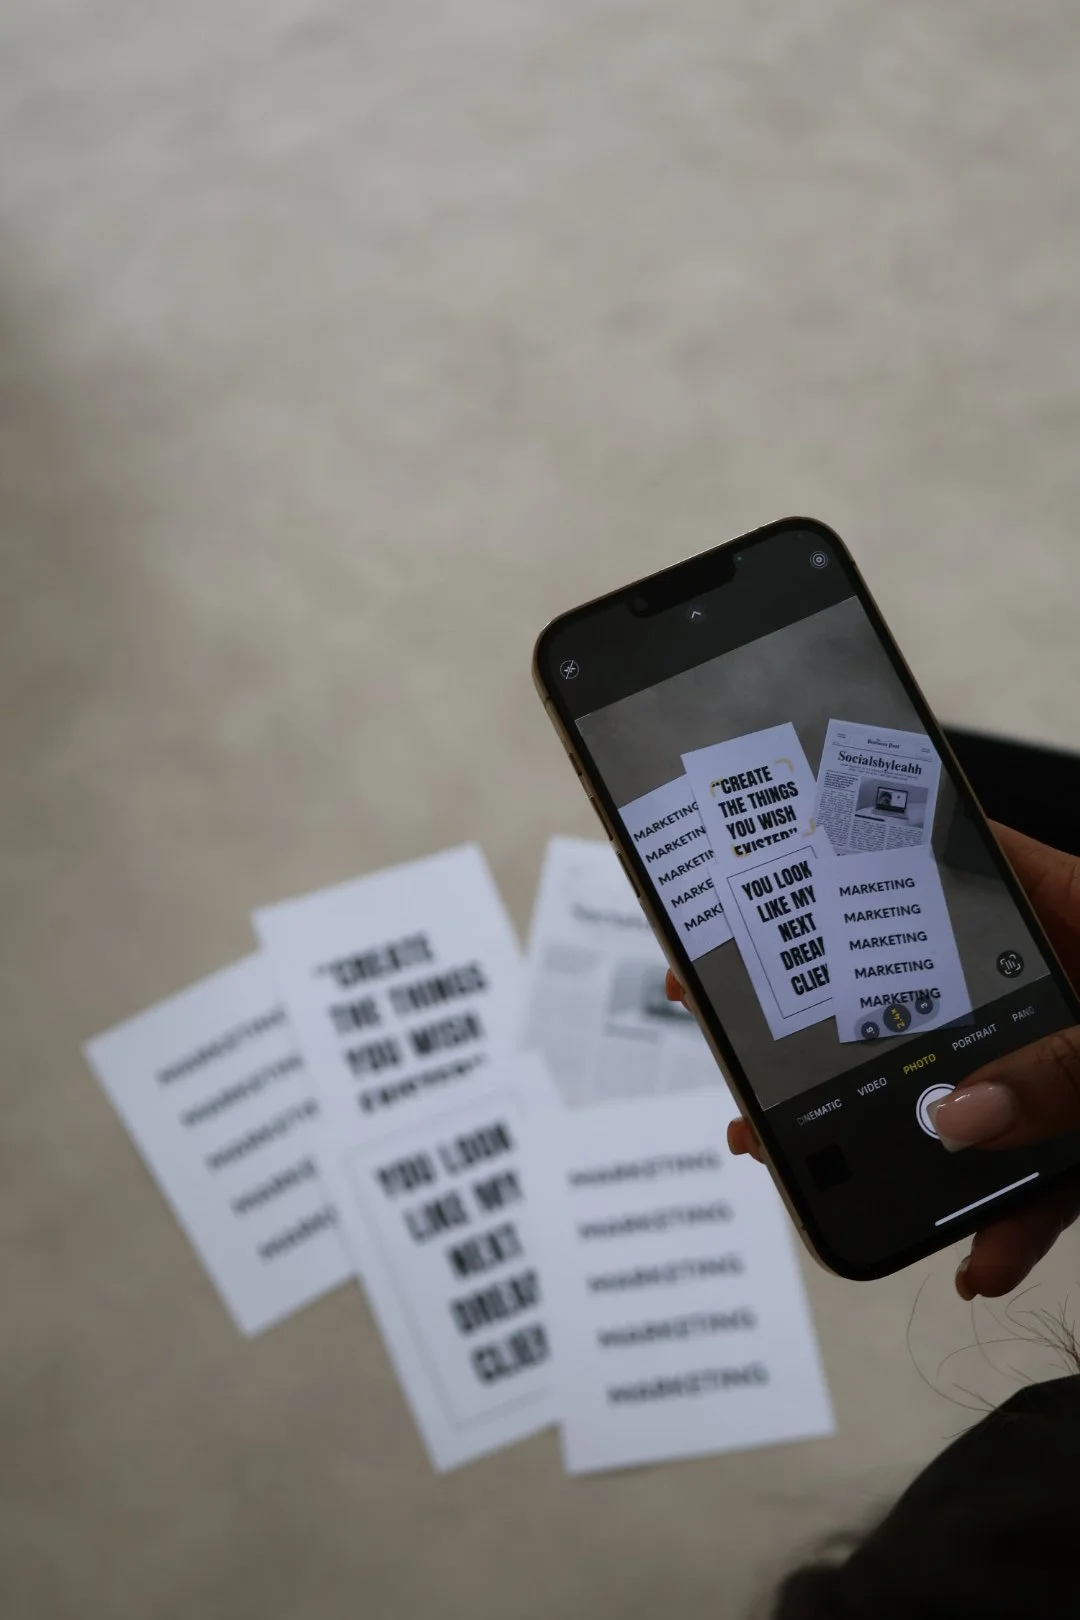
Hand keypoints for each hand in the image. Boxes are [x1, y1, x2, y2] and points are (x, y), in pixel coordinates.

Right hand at [665, 822, 1079, 1300]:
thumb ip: (1057, 1072)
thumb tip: (949, 1118)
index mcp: (1062, 913)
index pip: (937, 865)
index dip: (845, 873)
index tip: (756, 894)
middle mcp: (1049, 980)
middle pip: (916, 994)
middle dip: (827, 1038)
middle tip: (736, 1051)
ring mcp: (1063, 1058)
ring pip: (957, 1094)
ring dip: (895, 1149)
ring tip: (810, 1177)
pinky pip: (1032, 1176)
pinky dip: (1006, 1225)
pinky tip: (980, 1265)